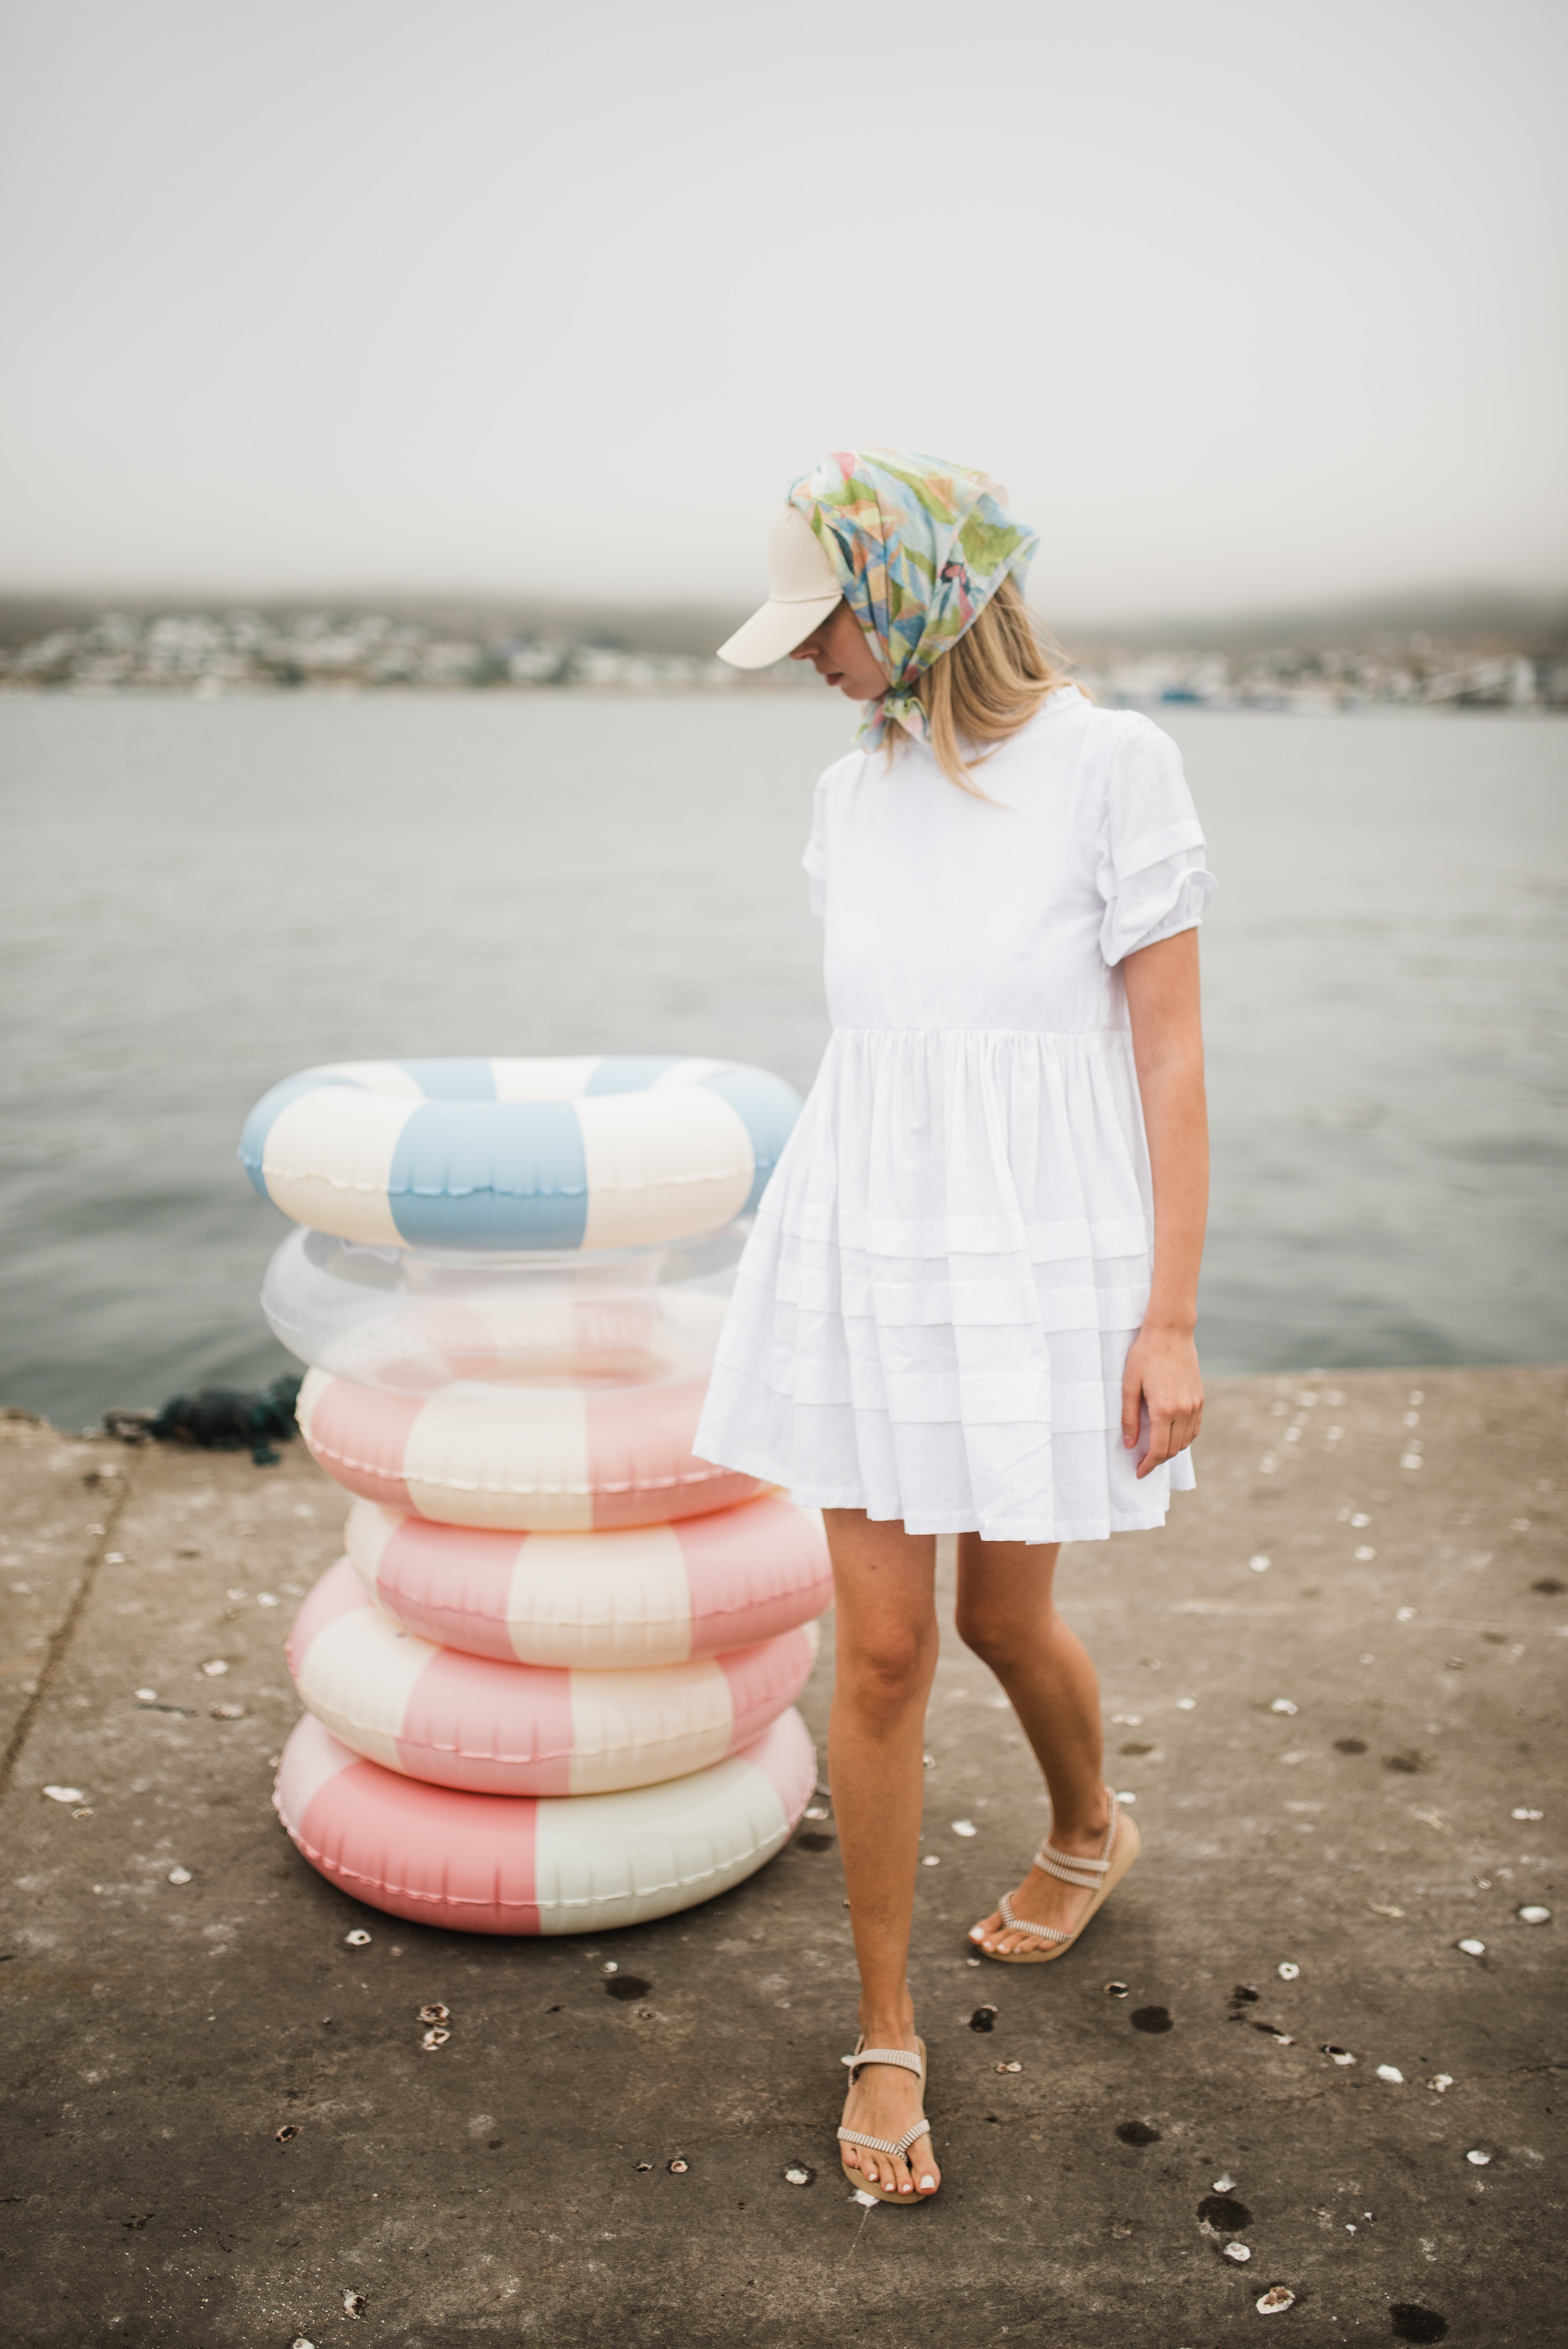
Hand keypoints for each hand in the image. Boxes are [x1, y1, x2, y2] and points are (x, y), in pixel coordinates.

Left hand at [1121, 1325, 1203, 1479]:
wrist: (1170, 1332)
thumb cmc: (1145, 1355)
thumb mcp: (1129, 1385)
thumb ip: (1129, 1418)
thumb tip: (1129, 1445)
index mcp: (1164, 1409)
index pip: (1158, 1450)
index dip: (1148, 1465)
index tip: (1138, 1472)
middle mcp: (1183, 1411)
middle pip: (1173, 1449)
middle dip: (1157, 1461)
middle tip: (1142, 1463)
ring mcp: (1195, 1405)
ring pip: (1185, 1442)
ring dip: (1170, 1450)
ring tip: (1153, 1450)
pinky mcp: (1200, 1398)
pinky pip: (1194, 1429)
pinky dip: (1183, 1438)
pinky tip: (1170, 1436)